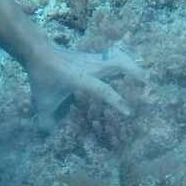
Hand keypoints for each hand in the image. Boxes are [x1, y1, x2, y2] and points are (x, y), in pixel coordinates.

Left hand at [22, 44, 146, 132]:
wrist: (38, 51)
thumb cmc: (41, 76)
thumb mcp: (42, 101)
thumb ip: (45, 120)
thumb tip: (48, 134)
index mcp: (79, 78)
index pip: (102, 90)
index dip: (116, 101)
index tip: (129, 112)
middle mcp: (90, 66)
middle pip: (118, 63)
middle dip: (134, 72)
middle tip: (147, 84)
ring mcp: (93, 59)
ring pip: (118, 56)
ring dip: (132, 64)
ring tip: (143, 75)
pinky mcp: (93, 56)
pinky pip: (113, 56)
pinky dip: (124, 60)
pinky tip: (129, 67)